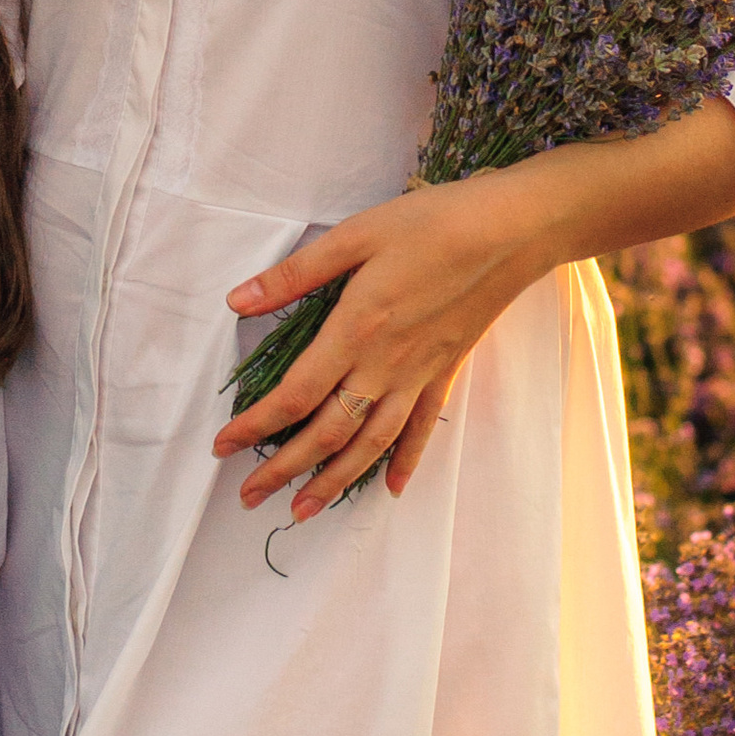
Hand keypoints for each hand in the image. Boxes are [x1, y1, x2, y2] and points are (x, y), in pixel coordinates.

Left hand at [215, 169, 570, 525]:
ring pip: (371, 443)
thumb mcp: (356, 234)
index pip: (295, 395)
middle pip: (328, 432)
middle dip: (284, 470)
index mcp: (356, 330)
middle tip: (250, 497)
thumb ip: (296, 274)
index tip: (222, 446)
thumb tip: (237, 301)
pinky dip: (405, 462)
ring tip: (303, 512)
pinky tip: (390, 488)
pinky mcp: (446, 372)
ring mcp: (418, 375)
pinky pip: (422, 429)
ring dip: (334, 481)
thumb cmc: (431, 224)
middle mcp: (385, 365)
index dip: (255, 425)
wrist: (512, 232)